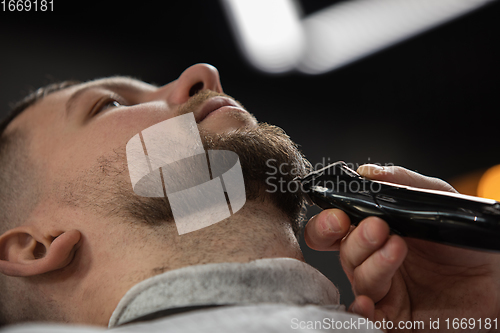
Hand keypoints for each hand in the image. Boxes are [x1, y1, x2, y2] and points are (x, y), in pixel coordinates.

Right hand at [304, 165, 499, 331]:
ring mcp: (383, 289)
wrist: (496, 277)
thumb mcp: (438, 199)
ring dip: (373, 264)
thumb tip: (367, 172)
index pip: (334, 229)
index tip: (339, 215)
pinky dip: (362, 311)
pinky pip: (367, 318)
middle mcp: (372, 260)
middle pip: (342, 252)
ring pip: (358, 279)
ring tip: (398, 247)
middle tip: (378, 227)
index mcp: (373, 231)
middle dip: (354, 240)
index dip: (327, 223)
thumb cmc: (465, 239)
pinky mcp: (395, 316)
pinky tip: (369, 301)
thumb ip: (404, 183)